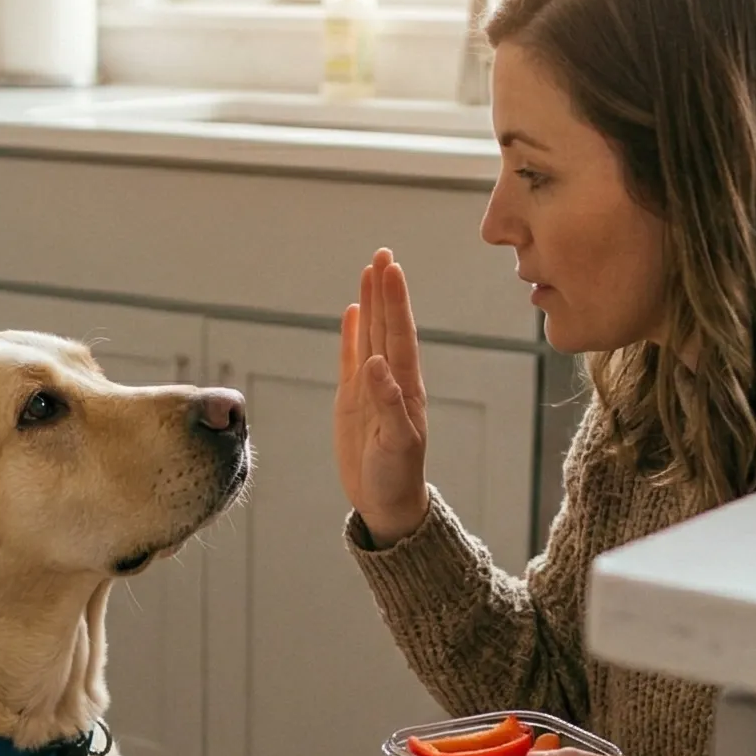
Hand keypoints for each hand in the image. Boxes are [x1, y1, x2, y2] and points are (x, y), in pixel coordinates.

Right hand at [334, 247, 430, 545]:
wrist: (386, 502)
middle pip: (386, 326)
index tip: (391, 270)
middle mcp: (390, 380)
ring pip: (370, 335)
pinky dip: (351, 334)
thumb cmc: (396, 477)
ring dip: (370, 304)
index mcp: (405, 388)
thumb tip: (376, 365)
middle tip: (382, 254)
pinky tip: (351, 312)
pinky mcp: (352, 400)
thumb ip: (388, 406)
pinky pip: (350, 358)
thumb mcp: (396, 445)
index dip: (395, 303)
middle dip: (385, 291)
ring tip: (369, 271)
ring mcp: (371, 388)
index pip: (399, 336)